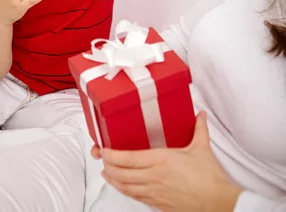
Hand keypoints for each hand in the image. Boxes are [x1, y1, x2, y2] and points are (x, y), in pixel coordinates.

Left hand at [91, 112, 241, 211]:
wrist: (218, 202)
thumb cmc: (209, 178)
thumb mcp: (201, 147)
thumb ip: (199, 128)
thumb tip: (200, 115)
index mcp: (161, 160)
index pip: (129, 158)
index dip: (112, 155)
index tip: (104, 149)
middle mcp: (154, 177)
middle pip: (122, 173)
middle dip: (108, 165)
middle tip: (100, 158)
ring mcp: (155, 192)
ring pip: (126, 187)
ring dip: (113, 179)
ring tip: (105, 172)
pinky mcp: (159, 204)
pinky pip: (136, 197)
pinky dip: (125, 191)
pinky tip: (122, 186)